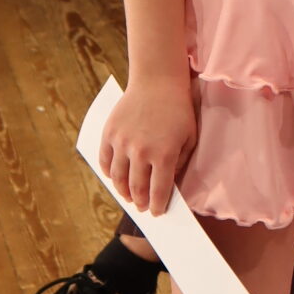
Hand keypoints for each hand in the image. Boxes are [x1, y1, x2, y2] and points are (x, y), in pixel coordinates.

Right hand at [99, 75, 196, 215]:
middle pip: (136, 188)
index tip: (157, 213)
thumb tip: (169, 185)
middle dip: (140, 202)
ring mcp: (122, 143)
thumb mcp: (189, 138)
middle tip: (142, 208)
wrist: (157, 81)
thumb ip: (179, 164)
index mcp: (163, 155)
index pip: (159, 191)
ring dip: (122, 192)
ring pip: (117, 178)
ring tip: (128, 197)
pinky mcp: (109, 133)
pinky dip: (108, 173)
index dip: (158, 206)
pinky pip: (105, 161)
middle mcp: (140, 152)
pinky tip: (114, 178)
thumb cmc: (178, 110)